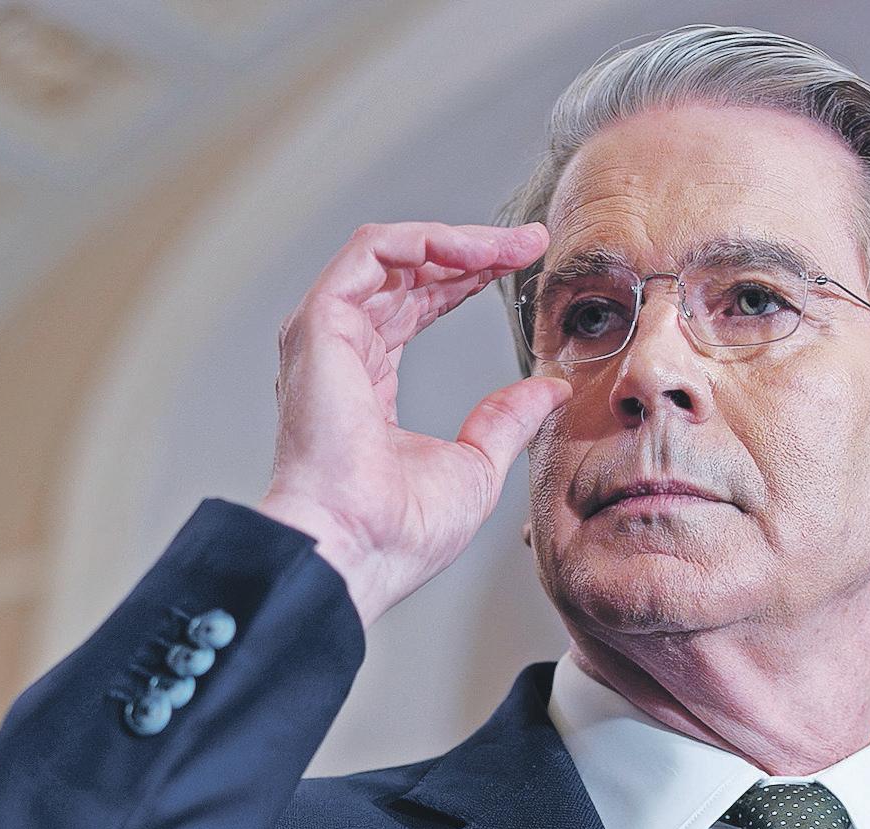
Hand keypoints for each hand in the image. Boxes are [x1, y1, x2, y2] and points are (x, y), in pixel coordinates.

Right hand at [259, 221, 571, 624]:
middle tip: (531, 242)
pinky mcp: (320, 324)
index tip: (523, 267)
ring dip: (457, 241)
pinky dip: (426, 240)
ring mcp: (325, 337)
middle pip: (406, 275)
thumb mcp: (476, 466)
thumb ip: (506, 420)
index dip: (468, 281)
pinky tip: (477, 252)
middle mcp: (341, 354)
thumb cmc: (400, 530)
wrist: (358, 546)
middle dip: (472, 252)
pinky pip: (371, 252)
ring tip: (514, 244)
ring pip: (390, 254)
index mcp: (368, 386)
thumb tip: (549, 390)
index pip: (416, 309)